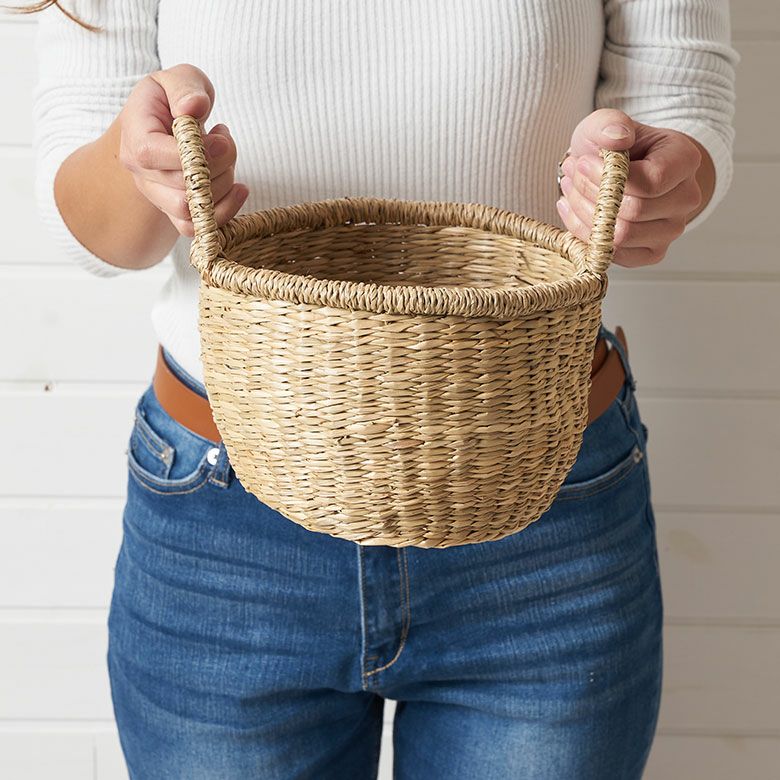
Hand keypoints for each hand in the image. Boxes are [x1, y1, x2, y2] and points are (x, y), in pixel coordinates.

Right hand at [117, 63, 248, 237]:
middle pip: (182, 188)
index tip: (219, 133)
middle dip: (219, 164)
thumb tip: (194, 106)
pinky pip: (200, 228)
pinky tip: (240, 188)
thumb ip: (186, 88)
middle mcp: (142, 175)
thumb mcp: (180, 79)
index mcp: (135, 138)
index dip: (194, 151)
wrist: (166, 125)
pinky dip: (227, 211)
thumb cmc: (174, 101)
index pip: (153, 156)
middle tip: (225, 140)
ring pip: (195, 210)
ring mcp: (159, 198)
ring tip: (225, 155)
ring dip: (225, 184)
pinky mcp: (178, 214)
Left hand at [557, 108, 703, 266]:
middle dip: (592, 194)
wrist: (617, 172)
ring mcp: (671, 230)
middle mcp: (686, 199)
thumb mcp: (605, 124)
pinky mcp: (652, 253)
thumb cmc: (615, 148)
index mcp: (685, 161)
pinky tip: (574, 211)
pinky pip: (614, 255)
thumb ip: (609, 123)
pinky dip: (585, 235)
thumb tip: (616, 138)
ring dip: (585, 214)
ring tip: (571, 191)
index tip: (583, 163)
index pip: (651, 182)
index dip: (609, 178)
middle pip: (634, 212)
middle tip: (571, 175)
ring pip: (620, 236)